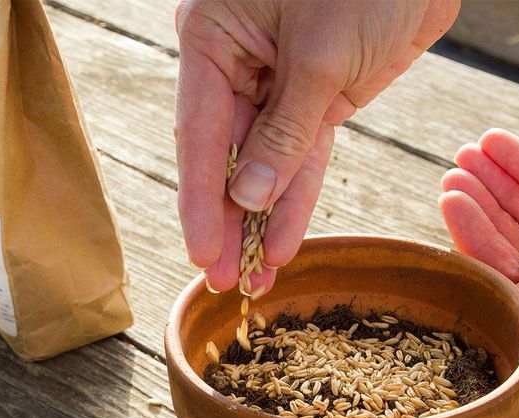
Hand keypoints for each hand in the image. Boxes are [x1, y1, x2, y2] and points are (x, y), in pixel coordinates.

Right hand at [175, 0, 459, 291]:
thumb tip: (248, 199)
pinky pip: (302, 156)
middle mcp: (236, 62)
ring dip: (262, 220)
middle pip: (226, 155)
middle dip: (229, 221)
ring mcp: (278, 82)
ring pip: (264, 164)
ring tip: (256, 278)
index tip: (202, 254)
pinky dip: (296, 198)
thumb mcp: (320, 55)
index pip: (198, 132)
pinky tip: (283, 242)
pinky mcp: (318, 96)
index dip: (201, 200)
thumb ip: (284, 132)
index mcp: (213, 37)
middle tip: (224, 279)